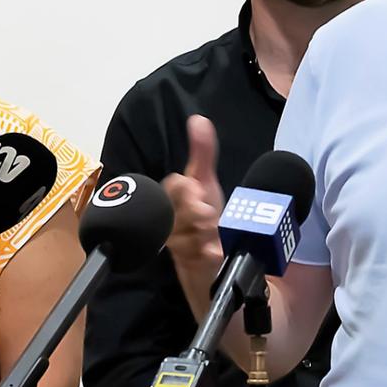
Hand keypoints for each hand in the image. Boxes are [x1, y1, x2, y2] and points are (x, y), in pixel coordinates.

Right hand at [162, 115, 224, 273]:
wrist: (211, 262)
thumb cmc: (204, 219)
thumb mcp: (206, 183)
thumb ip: (202, 153)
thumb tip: (198, 119)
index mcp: (173, 199)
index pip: (173, 186)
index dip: (184, 187)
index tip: (196, 188)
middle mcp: (171, 222)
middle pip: (179, 212)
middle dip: (195, 211)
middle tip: (208, 214)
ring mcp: (179, 246)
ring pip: (187, 237)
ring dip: (204, 234)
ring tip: (214, 234)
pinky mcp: (190, 267)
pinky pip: (195, 259)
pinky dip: (207, 254)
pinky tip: (215, 252)